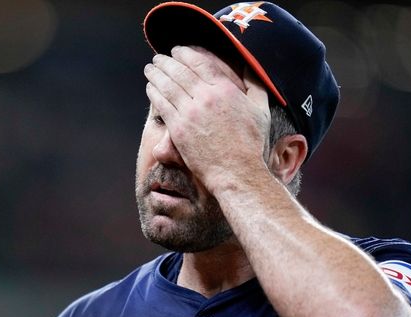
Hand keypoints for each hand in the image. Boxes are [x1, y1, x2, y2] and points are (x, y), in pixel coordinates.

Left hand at [143, 45, 271, 193]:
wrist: (237, 171)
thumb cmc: (251, 144)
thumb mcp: (260, 109)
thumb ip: (255, 85)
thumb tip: (251, 67)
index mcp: (225, 89)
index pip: (199, 62)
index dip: (185, 53)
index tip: (177, 50)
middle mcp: (205, 97)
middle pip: (180, 71)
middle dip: (166, 62)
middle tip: (158, 57)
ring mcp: (190, 113)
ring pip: (167, 86)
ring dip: (156, 74)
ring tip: (150, 68)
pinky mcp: (178, 129)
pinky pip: (162, 104)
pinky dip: (154, 93)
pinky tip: (150, 87)